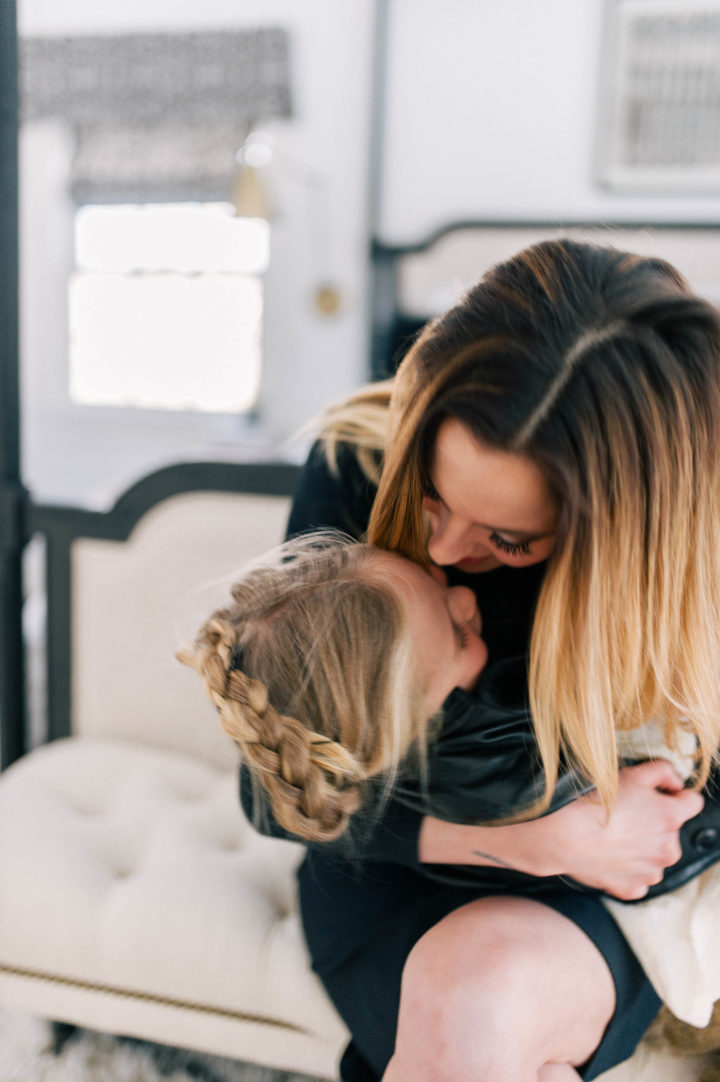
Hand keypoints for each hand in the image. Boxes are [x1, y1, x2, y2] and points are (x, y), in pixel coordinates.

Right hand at [538, 760, 703, 899]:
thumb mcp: (632, 773)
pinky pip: (638, 877)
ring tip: (615, 835)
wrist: (563, 836)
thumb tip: (674, 782)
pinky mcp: (632, 888)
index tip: (659, 794)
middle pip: (672, 831)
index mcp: (671, 818)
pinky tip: (610, 854)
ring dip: (642, 847)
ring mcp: (651, 872)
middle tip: (626, 814)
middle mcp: (668, 849)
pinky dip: (628, 868)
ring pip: (655, 855)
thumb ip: (663, 771)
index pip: (693, 802)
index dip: (675, 794)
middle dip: (655, 822)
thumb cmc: (594, 803)